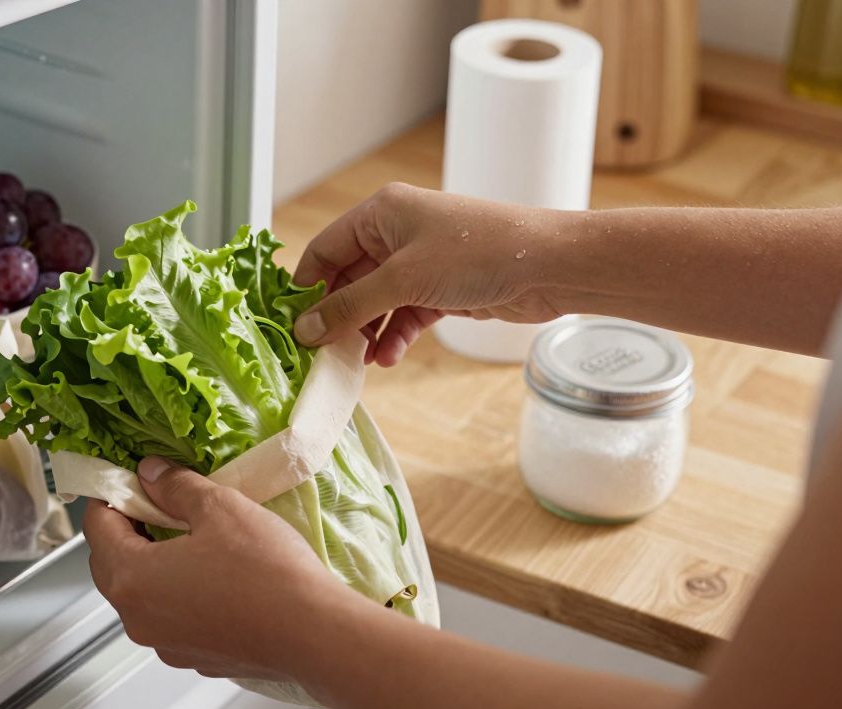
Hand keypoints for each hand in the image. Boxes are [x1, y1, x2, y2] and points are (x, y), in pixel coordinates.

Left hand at [83, 456, 357, 679]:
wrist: (315, 634)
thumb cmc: (267, 573)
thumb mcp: (218, 507)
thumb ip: (175, 486)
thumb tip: (152, 473)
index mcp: (131, 579)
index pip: (95, 527)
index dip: (112, 495)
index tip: (133, 480)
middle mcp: (138, 619)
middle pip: (112, 563)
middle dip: (131, 529)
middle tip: (164, 502)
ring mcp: (164, 644)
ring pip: (143, 593)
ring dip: (157, 562)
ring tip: (195, 537)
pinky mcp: (194, 657)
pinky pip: (172, 617)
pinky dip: (181, 593)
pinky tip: (216, 575)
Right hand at [293, 182, 569, 365]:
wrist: (549, 266)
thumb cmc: (479, 253)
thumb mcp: (403, 281)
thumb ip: (350, 306)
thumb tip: (305, 329)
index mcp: (380, 212)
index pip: (324, 250)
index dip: (306, 288)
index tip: (292, 327)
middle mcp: (397, 233)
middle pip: (347, 279)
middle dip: (337, 316)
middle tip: (322, 353)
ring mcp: (420, 262)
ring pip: (375, 301)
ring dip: (365, 332)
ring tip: (356, 363)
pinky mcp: (442, 288)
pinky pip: (403, 315)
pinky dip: (394, 336)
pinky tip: (388, 359)